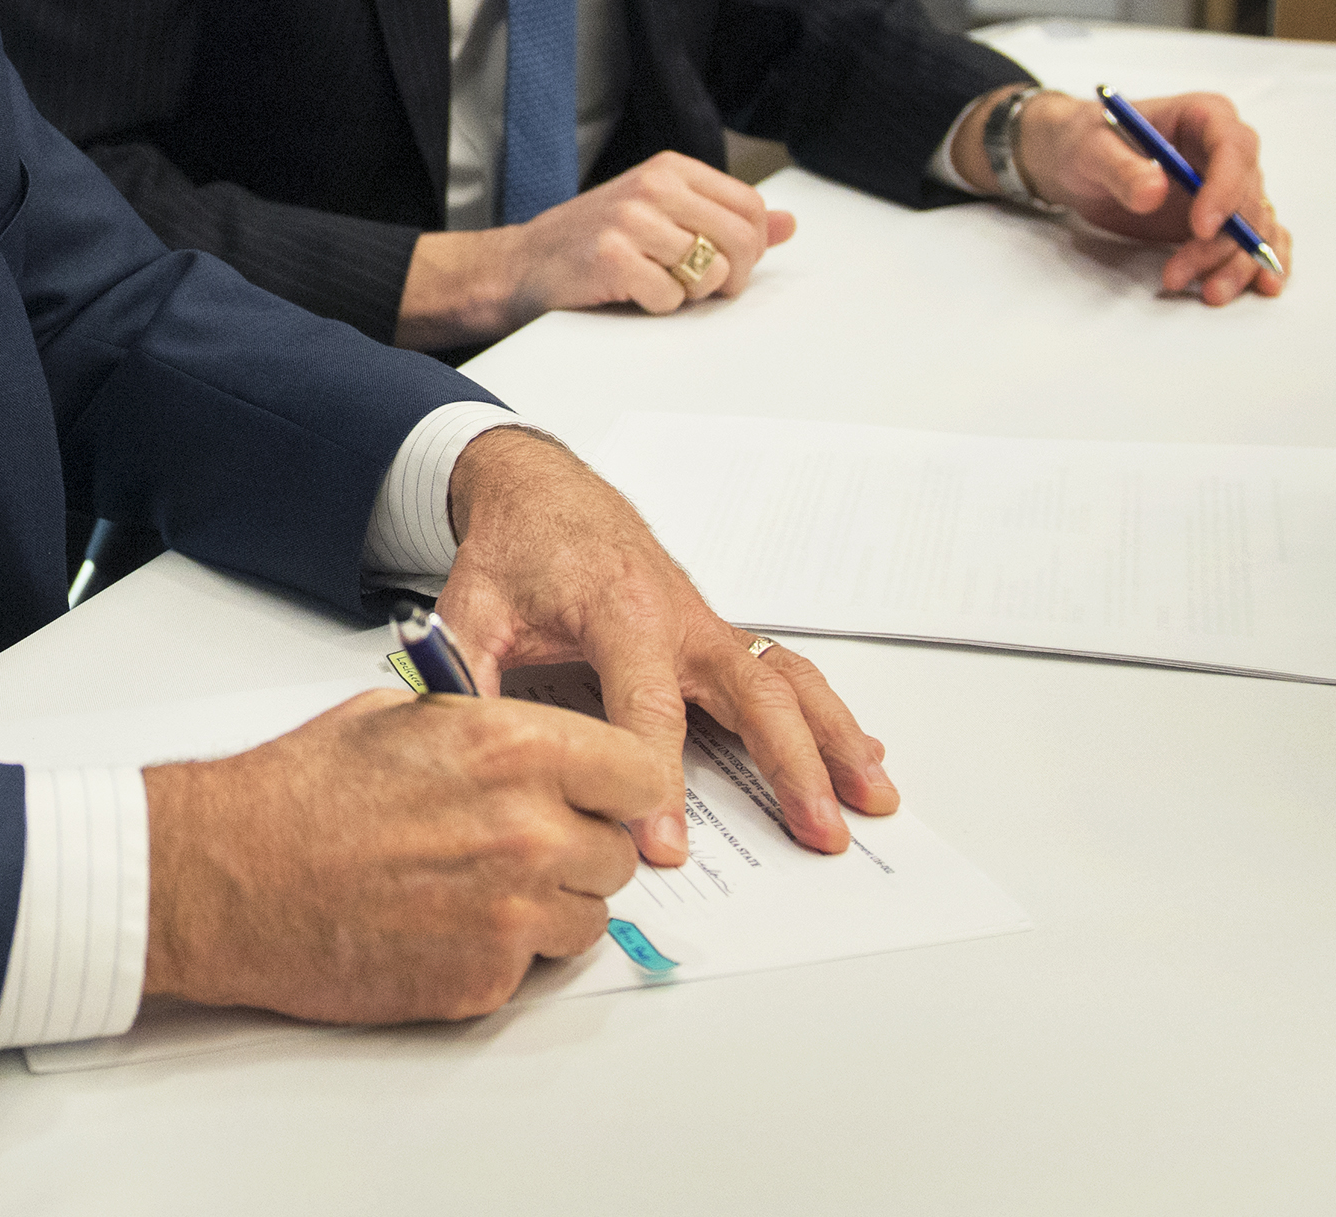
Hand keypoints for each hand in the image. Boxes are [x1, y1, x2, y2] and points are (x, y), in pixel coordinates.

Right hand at [139, 685, 672, 1022]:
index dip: (623, 784)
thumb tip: (538, 749)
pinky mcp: (482, 981)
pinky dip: (499, 950)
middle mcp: (526, 833)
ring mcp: (509, 916)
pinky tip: (442, 920)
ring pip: (586, 919)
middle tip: (526, 839)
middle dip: (580, 846)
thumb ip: (492, 732)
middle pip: (619, 855)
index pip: (641, 774)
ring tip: (476, 883)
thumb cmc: (295, 794)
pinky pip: (531, 968)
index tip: (611, 793)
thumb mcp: (404, 718)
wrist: (228, 877)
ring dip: (549, 904)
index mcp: (513, 751)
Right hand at [396, 152, 796, 350]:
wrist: (521, 266)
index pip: (751, 206)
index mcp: (671, 168)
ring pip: (708, 272)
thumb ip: (724, 218)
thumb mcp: (662, 216)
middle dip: (730, 277)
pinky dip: (657, 307)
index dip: (750, 248)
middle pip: (740, 239)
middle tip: (698, 288)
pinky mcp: (613, 257)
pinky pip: (670, 298)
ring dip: (689, 294)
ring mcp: (631, 219)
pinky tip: (630, 293)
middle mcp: (653, 185)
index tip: (725, 266)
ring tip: (656, 284)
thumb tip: (788, 223)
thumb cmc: (593, 243)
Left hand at [429, 428, 893, 863]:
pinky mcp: (716, 634)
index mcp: (620, 612)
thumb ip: (464, 680)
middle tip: (820, 831)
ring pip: (786, 682)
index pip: (648, 708)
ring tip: (872, 798)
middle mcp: (679, 618)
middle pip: (751, 695)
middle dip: (790, 766)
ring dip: (834, 740)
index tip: (665, 844)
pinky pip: (784, 671)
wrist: (543, 489)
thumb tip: (463, 758)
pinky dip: (829, 713)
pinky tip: (863, 753)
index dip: (660, 782)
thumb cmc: (514, 550)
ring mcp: (707, 625)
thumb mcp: (470, 609)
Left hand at [954, 87, 1289, 304]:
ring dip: (1237, 263)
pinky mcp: (1223, 218)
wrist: (1076, 163)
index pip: (1233, 147)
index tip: (1201, 228)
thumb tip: (1154, 192)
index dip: (1225, 189)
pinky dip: (1259, 262)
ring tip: (1207, 292)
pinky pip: (1258, 239)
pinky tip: (1263, 286)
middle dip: (1221, 242)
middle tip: (1179, 273)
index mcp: (1204, 115)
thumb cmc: (1085, 142)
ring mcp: (1228, 186)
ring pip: (1254, 226)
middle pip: (1247, 196)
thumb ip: (1121, 168)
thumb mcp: (1091, 148)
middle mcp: (1226, 150)